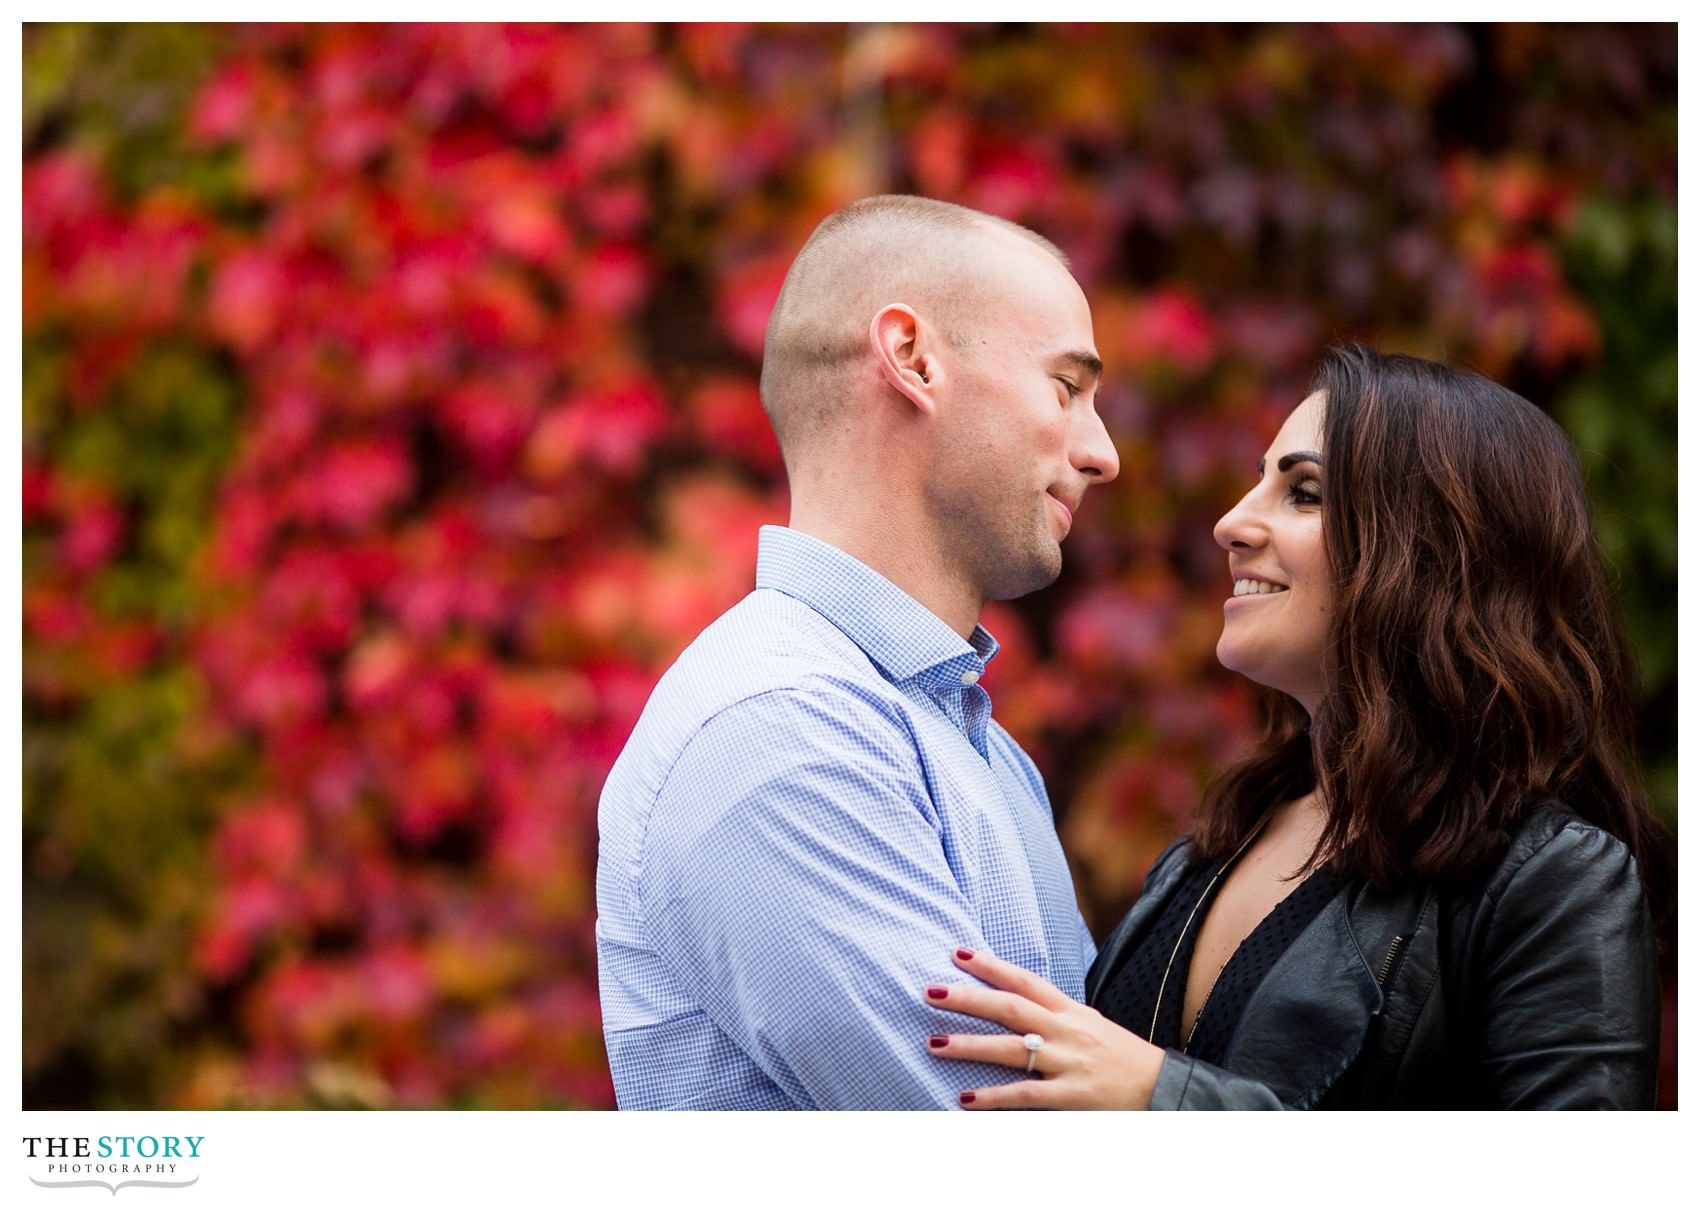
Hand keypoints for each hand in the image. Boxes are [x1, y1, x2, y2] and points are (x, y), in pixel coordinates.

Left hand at [924, 947, 1165, 1109]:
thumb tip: (1019, 999)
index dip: (991, 966)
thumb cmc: (1121, 1057)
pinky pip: (1025, 1095)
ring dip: (969, 1046)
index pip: (1025, 980)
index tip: (957, 953)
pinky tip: (964, 1098)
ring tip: (934, 1043)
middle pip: (1010, 1008)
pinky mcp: (1072, 1095)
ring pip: (1012, 1049)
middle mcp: (1066, 1030)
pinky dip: (993, 1097)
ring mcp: (1068, 1062)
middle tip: (930, 991)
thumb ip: (1055, 1013)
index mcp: (1070, 1010)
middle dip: (968, 998)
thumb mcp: (1090, 1025)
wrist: (1163, 1089)